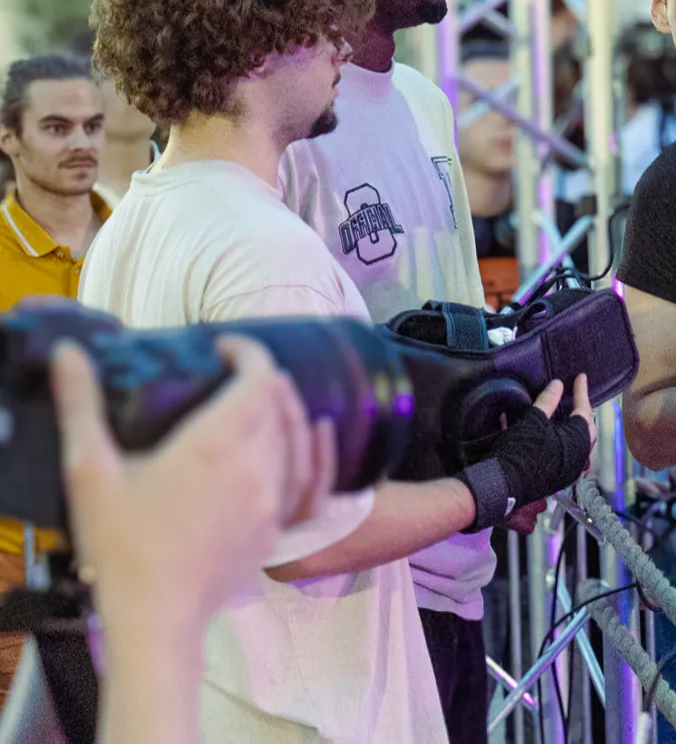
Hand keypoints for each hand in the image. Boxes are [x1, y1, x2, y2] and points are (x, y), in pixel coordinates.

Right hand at [53, 336, 334, 643]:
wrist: (155, 619)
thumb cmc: (119, 547)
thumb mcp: (90, 470)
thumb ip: (81, 405)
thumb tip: (70, 352)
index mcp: (216, 444)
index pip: (259, 377)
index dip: (248, 351)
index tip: (224, 346)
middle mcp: (256, 466)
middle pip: (280, 402)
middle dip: (262, 377)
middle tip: (232, 372)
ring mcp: (273, 499)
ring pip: (299, 436)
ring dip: (285, 409)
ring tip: (261, 399)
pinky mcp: (277, 528)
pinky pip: (312, 478)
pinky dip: (314, 450)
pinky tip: (315, 436)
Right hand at [458, 375, 594, 530]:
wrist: (502, 485)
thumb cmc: (521, 450)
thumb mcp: (533, 420)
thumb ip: (548, 401)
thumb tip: (558, 384)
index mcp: (578, 441)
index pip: (585, 411)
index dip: (582, 392)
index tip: (581, 377)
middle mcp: (578, 457)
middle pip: (585, 429)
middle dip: (582, 412)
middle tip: (577, 397)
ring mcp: (568, 470)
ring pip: (576, 443)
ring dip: (572, 428)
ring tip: (565, 414)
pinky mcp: (556, 478)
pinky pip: (564, 454)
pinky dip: (560, 441)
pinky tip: (550, 434)